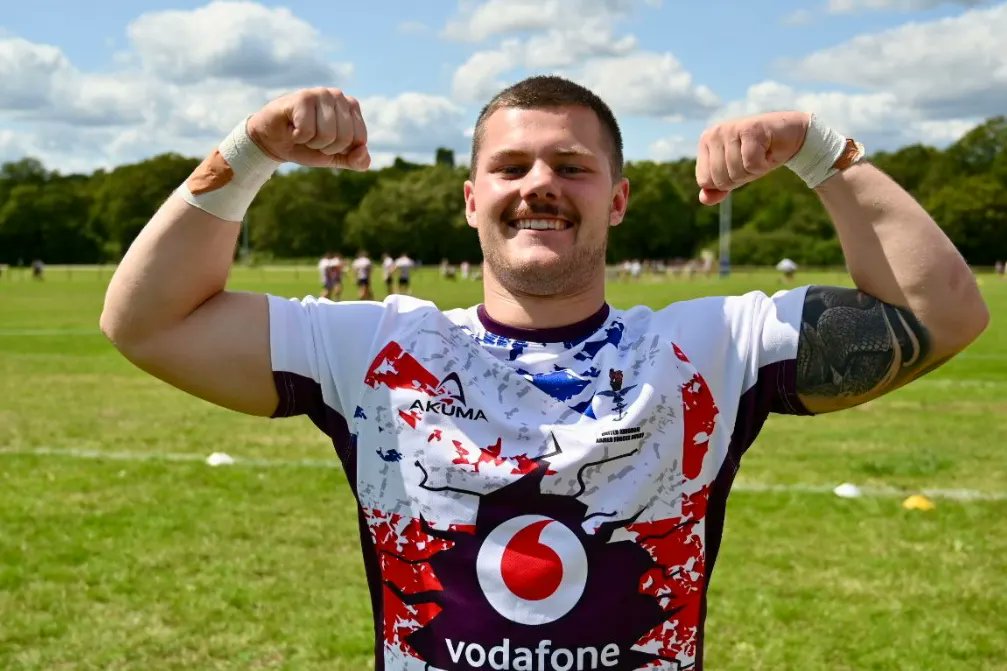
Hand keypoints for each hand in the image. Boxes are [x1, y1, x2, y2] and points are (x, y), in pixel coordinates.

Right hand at [247, 87, 370, 169]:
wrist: (273, 141)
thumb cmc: (306, 146)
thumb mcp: (335, 157)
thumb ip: (356, 160)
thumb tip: (364, 151)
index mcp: (352, 107)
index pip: (360, 139)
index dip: (341, 149)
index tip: (326, 142)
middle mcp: (338, 96)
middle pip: (345, 138)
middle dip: (326, 147)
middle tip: (312, 138)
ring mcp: (320, 93)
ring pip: (327, 135)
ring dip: (311, 142)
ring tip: (302, 133)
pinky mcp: (302, 97)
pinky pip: (308, 131)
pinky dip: (298, 137)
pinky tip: (292, 127)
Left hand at [695, 111, 809, 204]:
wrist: (791, 135)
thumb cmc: (760, 155)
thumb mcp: (736, 174)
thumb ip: (717, 188)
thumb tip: (704, 199)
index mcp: (705, 142)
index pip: (705, 181)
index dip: (726, 182)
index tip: (740, 166)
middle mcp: (714, 133)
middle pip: (720, 180)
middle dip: (741, 177)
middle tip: (753, 160)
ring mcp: (730, 129)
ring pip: (735, 173)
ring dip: (754, 170)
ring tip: (761, 154)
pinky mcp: (750, 129)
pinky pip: (750, 164)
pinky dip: (764, 165)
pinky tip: (769, 151)